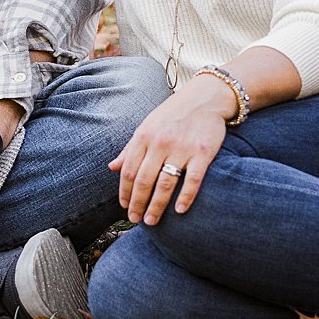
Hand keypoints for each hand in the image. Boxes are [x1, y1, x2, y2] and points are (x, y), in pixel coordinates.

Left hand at [110, 77, 231, 224]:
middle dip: (138, 203)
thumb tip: (112, 167)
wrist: (205, 97)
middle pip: (144, 180)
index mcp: (144, 136)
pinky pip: (193, 179)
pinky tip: (179, 210)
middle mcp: (160, 142)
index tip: (125, 206)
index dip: (125, 192)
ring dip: (157, 205)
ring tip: (152, 220)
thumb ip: (130, 148)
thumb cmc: (173, 114)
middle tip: (136, 219)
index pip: (129, 170)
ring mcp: (182, 148)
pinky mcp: (203, 152)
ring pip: (165, 183)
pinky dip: (186, 197)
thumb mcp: (147, 125)